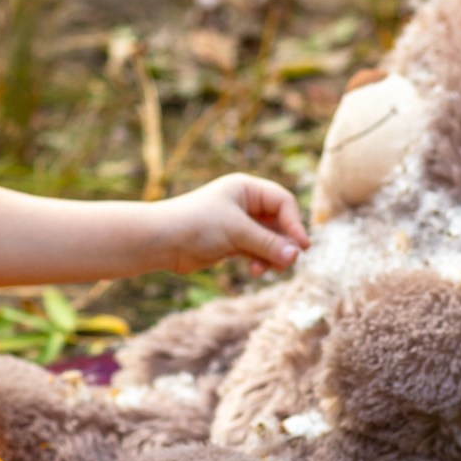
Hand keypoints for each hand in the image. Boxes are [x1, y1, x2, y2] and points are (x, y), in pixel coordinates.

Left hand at [158, 173, 309, 276]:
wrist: (160, 241)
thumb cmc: (196, 225)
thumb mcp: (237, 231)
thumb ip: (268, 244)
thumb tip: (296, 256)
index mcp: (246, 189)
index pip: (282, 202)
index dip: (294, 223)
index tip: (301, 247)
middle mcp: (244, 203)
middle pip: (279, 223)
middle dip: (282, 243)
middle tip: (285, 263)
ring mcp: (238, 224)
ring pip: (268, 240)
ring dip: (271, 255)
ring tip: (263, 269)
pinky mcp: (231, 243)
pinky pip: (256, 251)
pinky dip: (259, 260)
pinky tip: (254, 271)